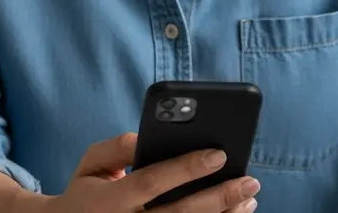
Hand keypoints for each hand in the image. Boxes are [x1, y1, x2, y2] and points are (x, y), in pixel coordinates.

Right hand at [27, 133, 259, 212]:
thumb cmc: (87, 191)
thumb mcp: (90, 164)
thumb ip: (117, 148)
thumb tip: (148, 137)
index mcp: (109, 201)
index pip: (152, 182)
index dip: (186, 168)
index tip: (219, 154)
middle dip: (219, 196)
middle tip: (250, 180)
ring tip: (249, 198)